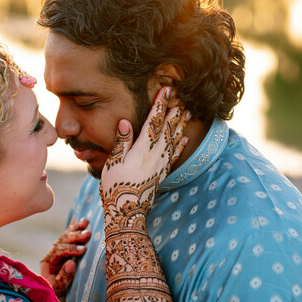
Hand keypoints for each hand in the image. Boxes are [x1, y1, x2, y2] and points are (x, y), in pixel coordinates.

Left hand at [40, 217, 90, 297]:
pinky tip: (77, 219)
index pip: (59, 251)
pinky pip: (68, 237)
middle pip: (62, 241)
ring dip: (76, 228)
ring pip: (66, 237)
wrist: (52, 296)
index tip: (83, 250)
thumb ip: (63, 278)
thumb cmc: (55, 294)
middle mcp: (52, 254)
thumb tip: (71, 263)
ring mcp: (58, 251)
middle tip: (88, 234)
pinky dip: (72, 227)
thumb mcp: (58, 290)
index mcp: (48, 261)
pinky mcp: (64, 251)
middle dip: (75, 236)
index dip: (71, 249)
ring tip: (86, 221)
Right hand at [100, 87, 188, 221]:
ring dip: (181, 124)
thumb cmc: (115, 187)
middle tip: (182, 95)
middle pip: (168, 128)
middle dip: (174, 110)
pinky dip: (180, 146)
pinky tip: (184, 139)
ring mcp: (161, 165)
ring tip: (188, 111)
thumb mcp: (113, 163)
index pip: (154, 121)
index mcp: (143, 149)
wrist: (128, 212)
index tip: (167, 90)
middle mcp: (156, 155)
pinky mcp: (162, 174)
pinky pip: (174, 156)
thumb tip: (124, 121)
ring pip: (174, 139)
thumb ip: (121, 142)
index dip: (160, 104)